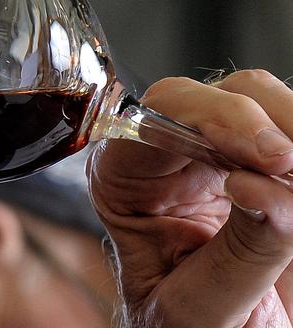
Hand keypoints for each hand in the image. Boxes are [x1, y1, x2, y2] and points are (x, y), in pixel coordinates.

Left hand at [87, 70, 292, 326]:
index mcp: (124, 181)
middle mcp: (164, 156)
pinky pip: (286, 129)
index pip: (153, 117)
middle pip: (212, 96)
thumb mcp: (197, 307)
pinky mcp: (256, 161)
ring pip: (260, 100)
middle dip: (265, 123)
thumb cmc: (181, 325)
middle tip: (292, 166)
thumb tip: (263, 187)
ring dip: (292, 131)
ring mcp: (213, 152)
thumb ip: (236, 255)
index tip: (269, 156)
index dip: (213, 119)